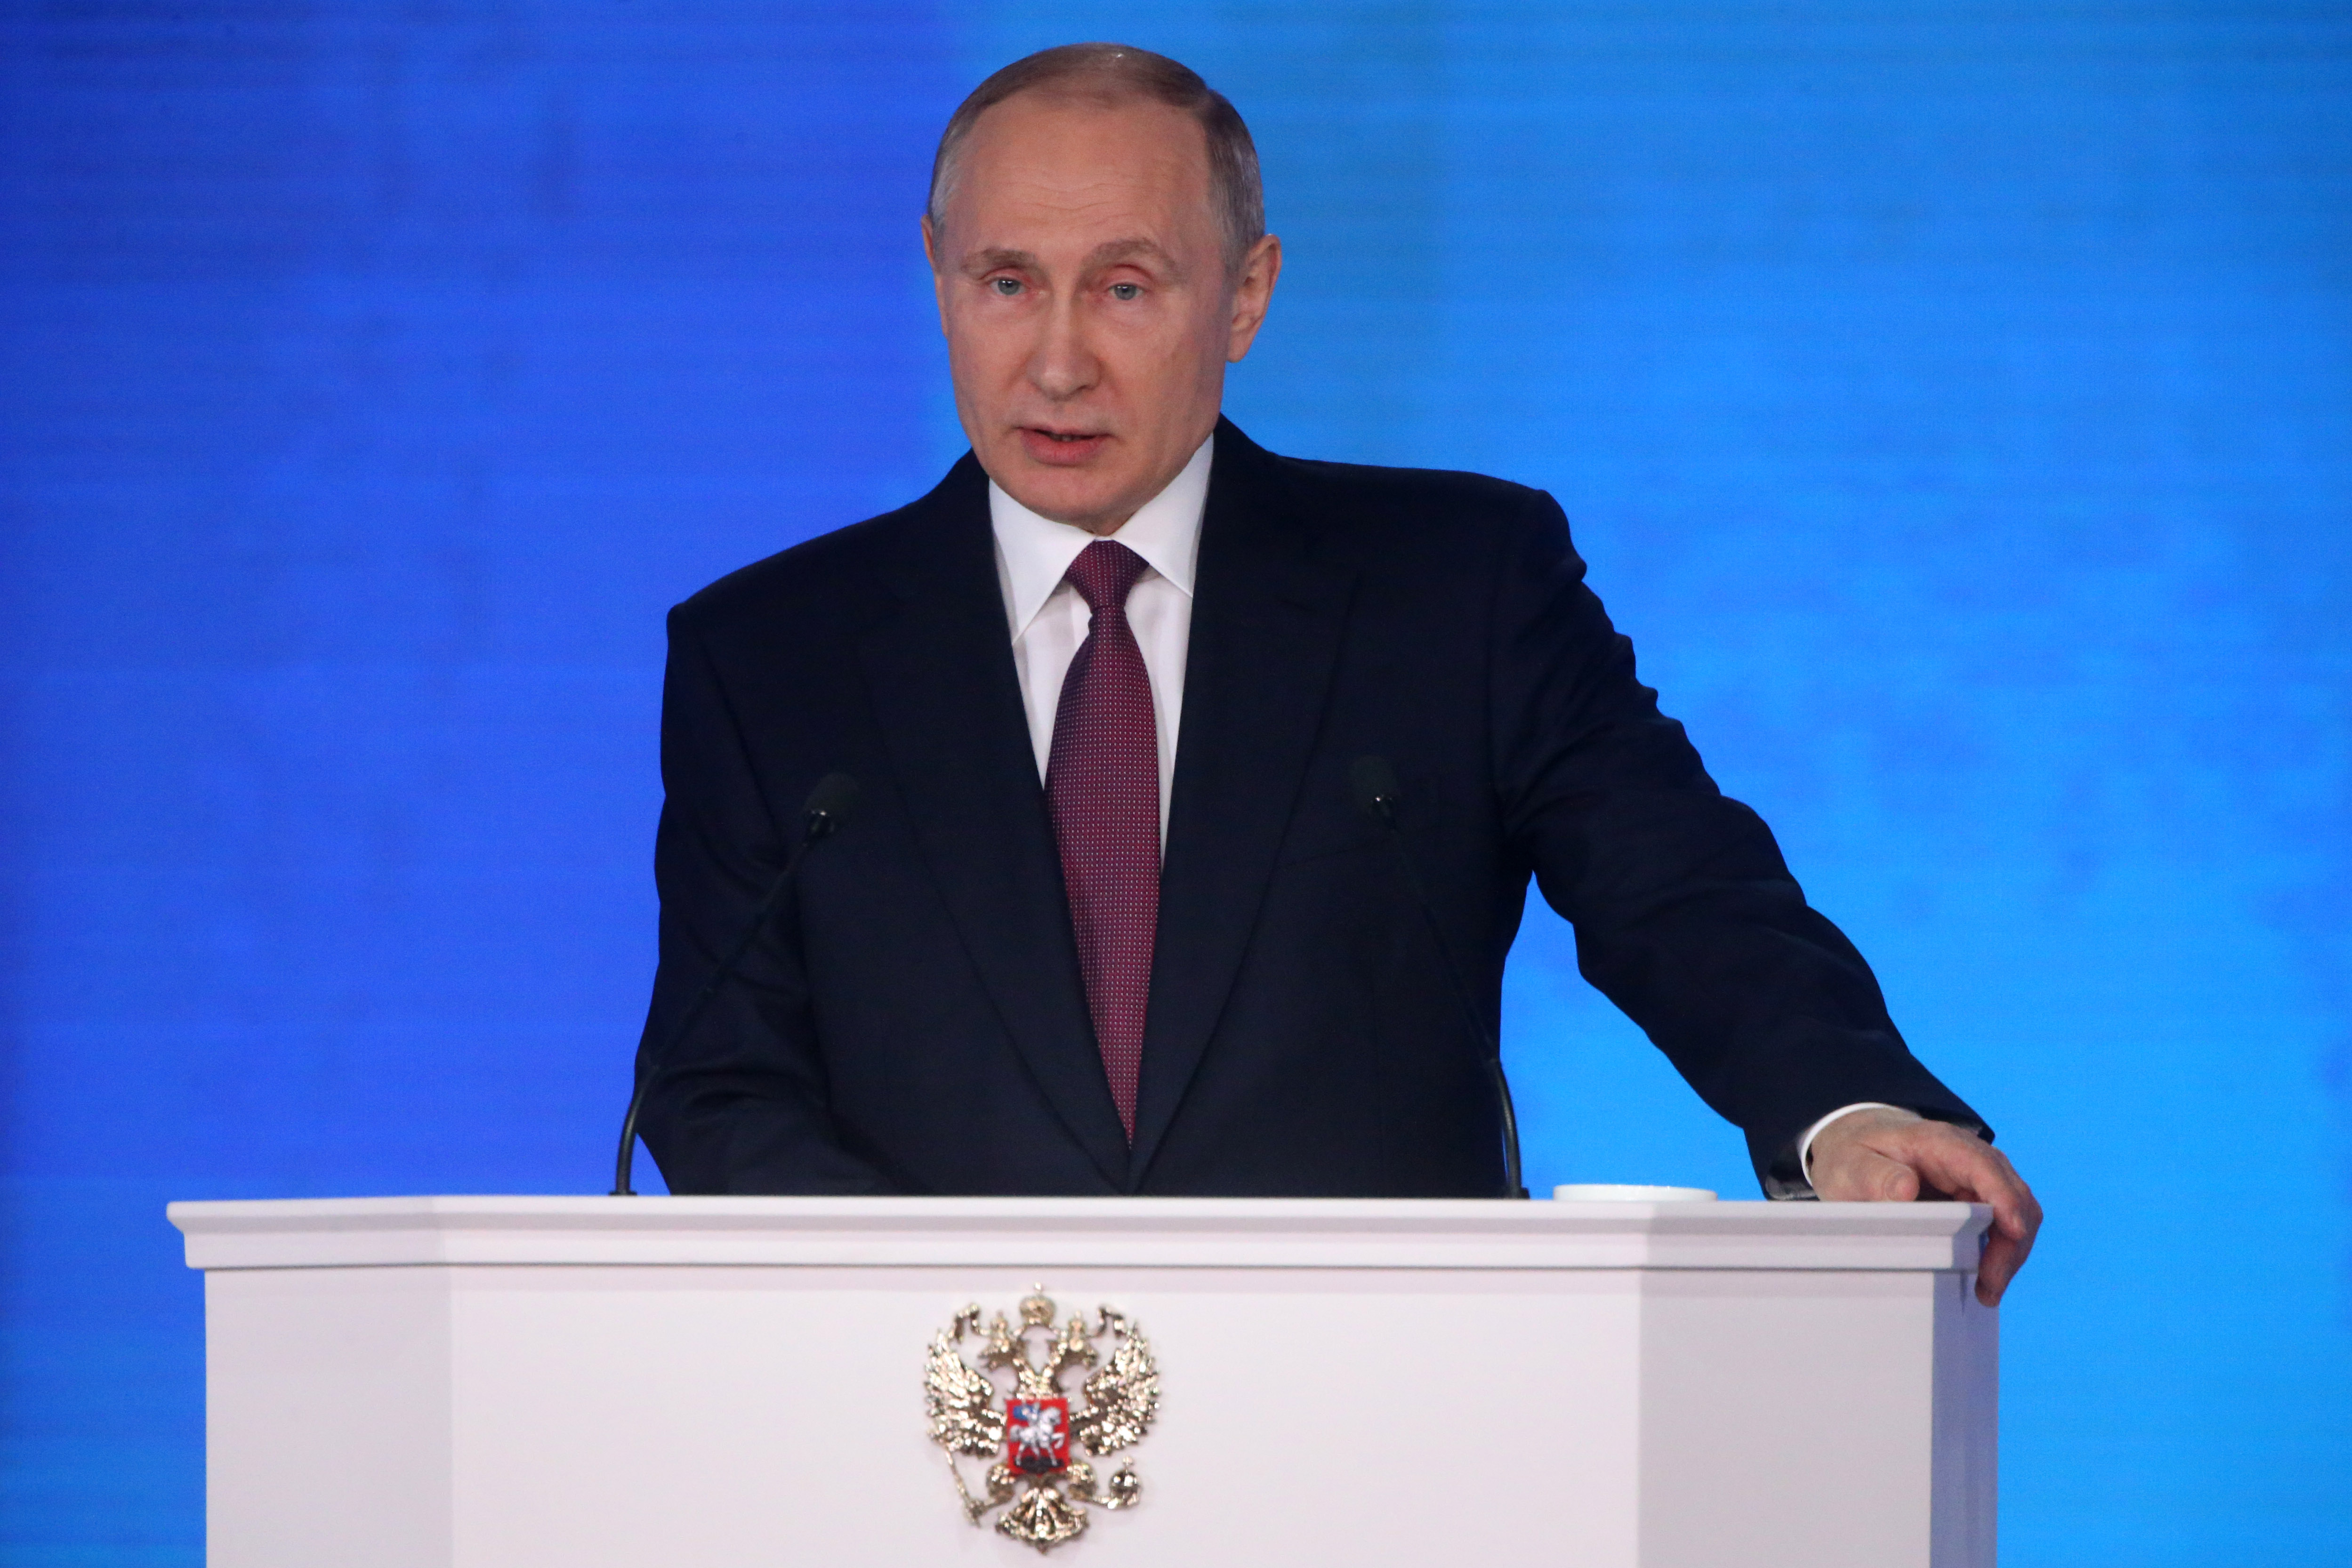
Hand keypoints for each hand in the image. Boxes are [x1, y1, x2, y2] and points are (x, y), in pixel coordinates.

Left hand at [1808, 1107, 2041, 1307]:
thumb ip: (1874, 1175)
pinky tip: (1984, 1279)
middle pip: (2012, 1195)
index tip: (2013, 1232)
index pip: (1984, 1167)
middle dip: (2010, 1242)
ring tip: (1987, 1291)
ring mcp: (1976, 1178)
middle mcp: (1969, 1157)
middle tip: (1989, 1286)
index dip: (2004, 1198)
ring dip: (2009, 1253)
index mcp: (1940, 1143)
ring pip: (2016, 1213)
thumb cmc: (1853, 1156)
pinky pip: (2002, 1224)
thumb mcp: (1850, 1164)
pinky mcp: (1976, 1199)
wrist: (1856, 1147)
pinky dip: (2000, 1252)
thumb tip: (1906, 1189)